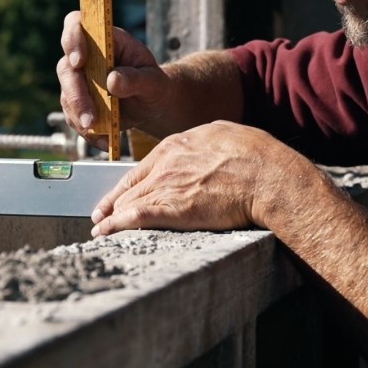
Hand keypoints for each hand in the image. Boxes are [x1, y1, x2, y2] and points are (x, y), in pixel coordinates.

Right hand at [57, 11, 168, 148]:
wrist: (153, 105)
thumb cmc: (154, 85)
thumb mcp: (154, 81)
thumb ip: (136, 79)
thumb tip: (113, 81)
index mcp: (104, 40)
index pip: (76, 25)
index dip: (73, 39)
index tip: (80, 61)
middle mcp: (86, 58)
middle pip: (66, 68)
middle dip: (76, 94)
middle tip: (90, 118)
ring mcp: (79, 81)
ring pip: (67, 96)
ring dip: (79, 117)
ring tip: (100, 132)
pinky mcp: (78, 103)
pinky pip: (74, 117)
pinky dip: (88, 132)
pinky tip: (105, 140)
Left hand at [90, 120, 290, 235]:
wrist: (267, 176)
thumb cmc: (258, 156)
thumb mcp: (226, 135)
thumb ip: (207, 143)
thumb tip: (207, 148)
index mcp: (179, 145)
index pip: (144, 167)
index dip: (129, 183)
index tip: (120, 194)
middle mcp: (167, 164)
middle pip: (132, 186)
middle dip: (114, 202)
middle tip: (101, 215)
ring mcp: (168, 185)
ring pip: (130, 202)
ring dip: (111, 217)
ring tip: (100, 229)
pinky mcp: (173, 209)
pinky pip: (135, 217)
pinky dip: (115, 226)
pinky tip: (104, 232)